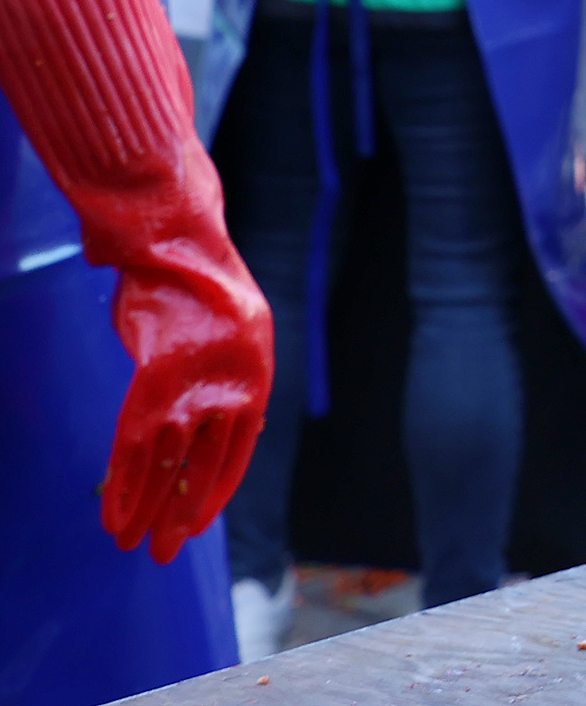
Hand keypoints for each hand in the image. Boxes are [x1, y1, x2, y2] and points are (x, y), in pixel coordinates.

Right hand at [105, 214, 272, 560]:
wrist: (183, 249)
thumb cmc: (205, 293)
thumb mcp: (233, 340)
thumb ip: (223, 383)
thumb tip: (205, 425)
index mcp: (255, 384)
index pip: (235, 457)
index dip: (211, 495)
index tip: (192, 526)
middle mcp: (230, 392)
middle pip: (201, 470)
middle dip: (177, 515)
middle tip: (160, 554)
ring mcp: (193, 388)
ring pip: (165, 467)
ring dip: (143, 510)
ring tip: (128, 544)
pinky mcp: (156, 382)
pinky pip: (135, 448)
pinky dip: (122, 483)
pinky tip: (113, 514)